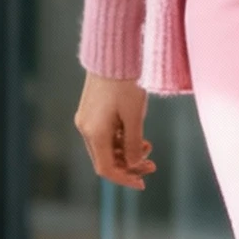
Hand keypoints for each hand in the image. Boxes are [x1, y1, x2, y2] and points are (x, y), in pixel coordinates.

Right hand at [75, 73, 155, 190]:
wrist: (112, 54)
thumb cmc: (125, 83)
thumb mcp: (134, 116)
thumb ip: (133, 144)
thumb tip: (134, 164)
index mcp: (95, 133)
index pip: (106, 169)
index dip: (125, 179)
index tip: (143, 184)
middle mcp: (86, 129)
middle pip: (106, 160)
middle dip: (129, 165)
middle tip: (153, 165)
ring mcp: (86, 120)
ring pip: (106, 148)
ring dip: (126, 152)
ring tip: (148, 146)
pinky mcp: (91, 111)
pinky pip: (105, 135)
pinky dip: (120, 139)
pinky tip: (137, 135)